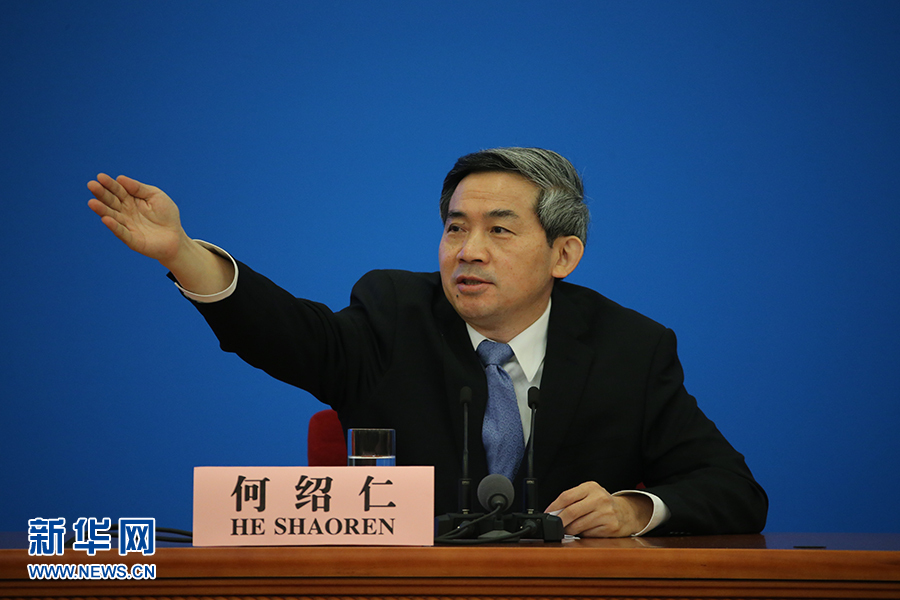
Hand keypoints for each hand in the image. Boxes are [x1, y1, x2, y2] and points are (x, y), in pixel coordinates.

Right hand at [88, 173, 233, 294]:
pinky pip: (122, 232)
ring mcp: (127, 226)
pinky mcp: (132, 239)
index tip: (100, 177)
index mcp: (131, 200)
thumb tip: (120, 178)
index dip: (110, 184)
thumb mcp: (155, 195)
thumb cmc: (166, 215)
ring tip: (92, 203)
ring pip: (113, 216)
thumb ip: (139, 188)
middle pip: (112, 202)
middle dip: (101, 194)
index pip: (118, 190)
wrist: (176, 237)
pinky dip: (114, 226)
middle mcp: (125, 212)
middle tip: (91, 185)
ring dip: (102, 210)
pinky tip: (106, 219)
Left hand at [545, 481, 652, 537]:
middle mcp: (599, 498)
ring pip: (578, 525)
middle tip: (554, 525)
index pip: (567, 496)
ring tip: (568, 529)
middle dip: (559, 521)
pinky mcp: (610, 526)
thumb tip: (552, 513)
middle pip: (571, 512)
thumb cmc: (601, 503)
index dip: (553, 507)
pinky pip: (588, 534)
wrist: (626, 512)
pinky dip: (581, 534)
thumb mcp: (588, 494)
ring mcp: (606, 513)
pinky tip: (583, 531)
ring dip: (568, 530)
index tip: (547, 514)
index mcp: (591, 487)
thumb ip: (572, 500)